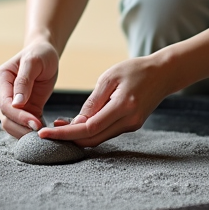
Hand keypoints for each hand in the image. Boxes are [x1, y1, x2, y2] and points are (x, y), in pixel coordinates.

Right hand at [0, 40, 59, 137]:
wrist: (45, 53)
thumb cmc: (39, 54)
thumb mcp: (33, 62)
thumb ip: (23, 81)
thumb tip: (16, 104)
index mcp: (1, 79)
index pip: (5, 105)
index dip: (19, 117)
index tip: (35, 124)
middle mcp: (3, 93)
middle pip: (6, 119)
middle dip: (22, 128)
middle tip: (41, 132)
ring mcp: (12, 103)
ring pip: (12, 125)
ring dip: (26, 132)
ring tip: (43, 134)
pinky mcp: (24, 108)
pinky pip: (24, 124)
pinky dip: (32, 131)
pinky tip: (45, 132)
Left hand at [38, 55, 173, 147]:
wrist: (164, 74)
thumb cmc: (135, 70)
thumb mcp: (110, 78)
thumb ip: (93, 101)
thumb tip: (76, 123)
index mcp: (123, 107)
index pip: (88, 128)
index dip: (65, 134)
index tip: (45, 133)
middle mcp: (128, 121)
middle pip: (92, 139)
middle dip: (68, 138)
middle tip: (48, 130)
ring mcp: (132, 126)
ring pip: (99, 139)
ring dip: (78, 136)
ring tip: (60, 125)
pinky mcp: (132, 126)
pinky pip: (107, 133)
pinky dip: (91, 132)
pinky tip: (79, 123)